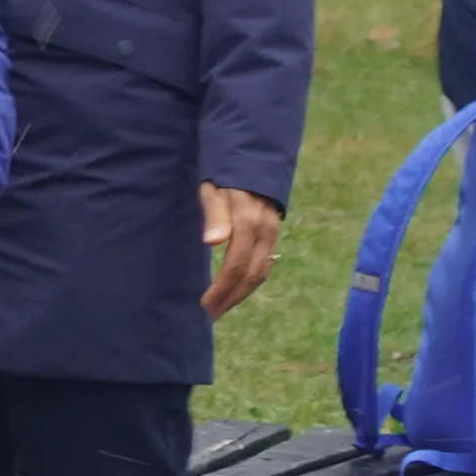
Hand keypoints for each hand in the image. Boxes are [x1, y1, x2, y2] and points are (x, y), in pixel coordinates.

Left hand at [198, 182, 286, 316]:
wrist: (253, 158)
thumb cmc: (225, 174)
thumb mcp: (213, 188)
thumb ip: (214, 214)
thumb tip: (213, 242)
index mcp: (248, 223)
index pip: (235, 266)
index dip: (220, 289)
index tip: (203, 307)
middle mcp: (265, 232)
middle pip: (250, 276)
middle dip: (230, 299)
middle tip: (209, 316)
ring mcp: (271, 234)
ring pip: (260, 274)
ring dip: (240, 295)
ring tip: (220, 309)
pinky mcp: (272, 235)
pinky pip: (263, 265)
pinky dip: (249, 282)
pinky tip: (235, 292)